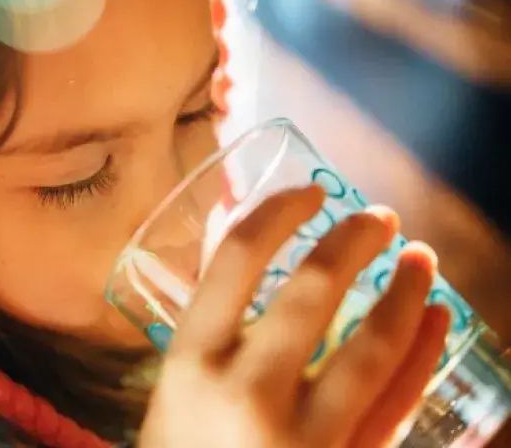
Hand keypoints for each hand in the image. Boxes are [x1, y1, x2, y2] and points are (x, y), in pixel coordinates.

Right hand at [138, 186, 448, 447]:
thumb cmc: (181, 443)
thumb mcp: (179, 372)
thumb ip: (208, 297)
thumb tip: (227, 211)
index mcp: (192, 358)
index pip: (237, 257)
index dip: (279, 211)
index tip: (311, 192)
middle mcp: (245, 391)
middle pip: (314, 288)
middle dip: (355, 238)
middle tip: (379, 217)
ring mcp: (301, 437)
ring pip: (373, 346)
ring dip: (406, 290)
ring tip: (421, 256)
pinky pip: (397, 405)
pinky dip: (424, 354)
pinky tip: (436, 319)